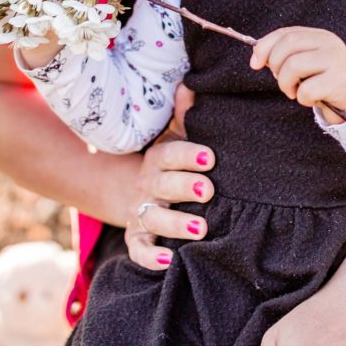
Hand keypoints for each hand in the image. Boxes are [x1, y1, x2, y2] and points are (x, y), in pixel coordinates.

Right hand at [124, 124, 214, 269]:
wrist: (134, 194)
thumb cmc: (169, 165)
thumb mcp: (174, 137)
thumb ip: (184, 115)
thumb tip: (190, 84)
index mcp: (158, 159)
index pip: (170, 154)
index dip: (188, 155)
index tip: (210, 158)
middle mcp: (147, 185)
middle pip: (162, 185)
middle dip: (184, 187)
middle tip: (208, 190)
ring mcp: (140, 212)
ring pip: (153, 218)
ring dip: (175, 223)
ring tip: (201, 230)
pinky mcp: (136, 238)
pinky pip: (139, 250)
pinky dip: (151, 258)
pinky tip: (169, 262)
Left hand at [250, 27, 345, 122]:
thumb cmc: (323, 80)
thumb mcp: (304, 63)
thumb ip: (284, 55)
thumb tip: (256, 59)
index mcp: (319, 36)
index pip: (285, 33)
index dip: (264, 47)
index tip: (254, 64)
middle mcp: (329, 43)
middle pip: (287, 46)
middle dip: (276, 66)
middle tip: (283, 82)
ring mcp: (336, 61)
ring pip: (293, 66)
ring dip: (286, 84)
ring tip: (294, 91)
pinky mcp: (339, 81)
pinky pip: (306, 90)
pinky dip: (303, 99)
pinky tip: (312, 99)